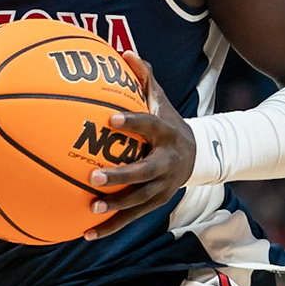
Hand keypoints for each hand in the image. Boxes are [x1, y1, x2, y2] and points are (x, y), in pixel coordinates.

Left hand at [84, 58, 194, 240]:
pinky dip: (110, 226)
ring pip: (139, 200)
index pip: (149, 126)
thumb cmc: (167, 121)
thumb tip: (125, 51)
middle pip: (144, 172)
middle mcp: (167, 163)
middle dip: (120, 176)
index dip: (132, 122)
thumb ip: (144, 78)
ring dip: (115, 206)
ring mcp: (163, 186)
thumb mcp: (160, 99)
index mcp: (166, 134)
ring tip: (90, 208)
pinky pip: (132, 217)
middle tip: (92, 175)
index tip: (110, 118)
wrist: (199, 154)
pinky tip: (85, 234)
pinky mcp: (156, 203)